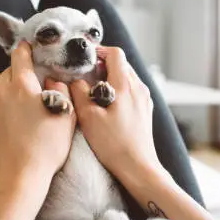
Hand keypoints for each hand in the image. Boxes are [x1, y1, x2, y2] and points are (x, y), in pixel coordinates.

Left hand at [0, 41, 75, 202]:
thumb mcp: (66, 120)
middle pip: (8, 69)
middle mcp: (1, 88)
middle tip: (29, 90)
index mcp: (25, 85)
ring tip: (10, 97)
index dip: (26, 50)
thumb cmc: (45, 151)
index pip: (21, 56)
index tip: (28, 49)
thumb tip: (53, 80)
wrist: (17, 177)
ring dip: (0, 83)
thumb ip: (63, 92)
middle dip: (18, 75)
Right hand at [70, 47, 161, 181]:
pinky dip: (118, 90)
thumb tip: (73, 79)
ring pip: (127, 77)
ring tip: (94, 91)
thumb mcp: (88, 116)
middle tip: (85, 75)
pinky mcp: (145, 111)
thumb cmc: (113, 144)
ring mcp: (144, 100)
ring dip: (110, 78)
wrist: (138, 167)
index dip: (99, 52)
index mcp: (126, 85)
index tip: (84, 60)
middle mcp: (139, 88)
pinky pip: (132, 91)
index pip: (115, 53)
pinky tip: (107, 106)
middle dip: (102, 65)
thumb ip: (78, 92)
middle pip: (121, 64)